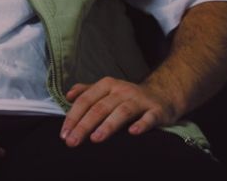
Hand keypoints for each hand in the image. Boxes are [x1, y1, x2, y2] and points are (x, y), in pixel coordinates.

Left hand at [59, 77, 179, 146]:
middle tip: (72, 141)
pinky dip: (141, 124)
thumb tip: (68, 95)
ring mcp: (139, 100)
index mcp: (107, 85)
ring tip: (95, 139)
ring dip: (108, 125)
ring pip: (122, 112)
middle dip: (84, 125)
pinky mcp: (156, 111)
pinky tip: (133, 132)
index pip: (86, 100)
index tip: (64, 133)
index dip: (73, 117)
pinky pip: (148, 118)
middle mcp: (122, 90)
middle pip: (100, 108)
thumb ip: (87, 91)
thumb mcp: (107, 89)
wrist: (163, 95)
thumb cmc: (129, 96)